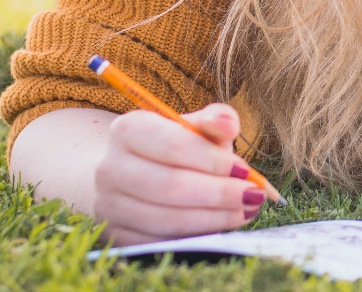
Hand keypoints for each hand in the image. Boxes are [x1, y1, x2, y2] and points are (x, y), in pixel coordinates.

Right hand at [92, 103, 267, 244]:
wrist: (126, 172)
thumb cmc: (171, 146)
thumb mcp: (192, 126)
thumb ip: (215, 120)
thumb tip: (230, 125)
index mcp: (128, 129)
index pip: (174, 146)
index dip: (213, 160)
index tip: (245, 170)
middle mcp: (110, 167)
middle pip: (170, 185)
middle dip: (219, 193)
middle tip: (253, 195)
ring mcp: (109, 205)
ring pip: (167, 219)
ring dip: (214, 218)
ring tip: (246, 210)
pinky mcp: (117, 235)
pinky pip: (161, 242)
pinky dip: (197, 236)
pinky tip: (223, 224)